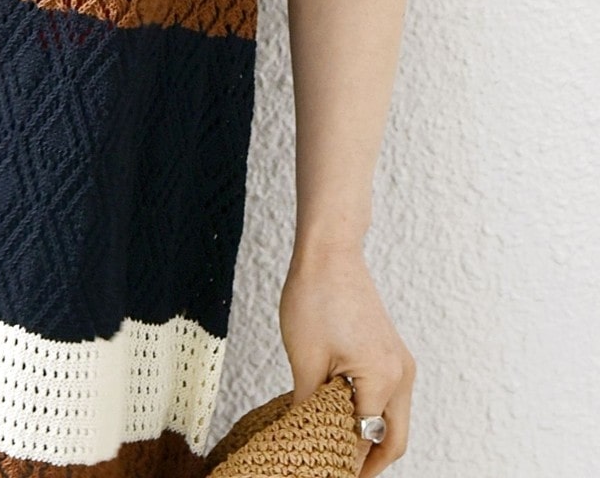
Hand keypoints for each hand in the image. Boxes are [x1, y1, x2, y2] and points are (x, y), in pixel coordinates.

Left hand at [278, 244, 414, 475]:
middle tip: (337, 473)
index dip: (344, 462)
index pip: (367, 440)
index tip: (320, 470)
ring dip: (370, 438)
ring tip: (334, 451)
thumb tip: (305, 438)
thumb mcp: (305, 359)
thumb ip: (310, 407)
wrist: (329, 251)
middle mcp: (401, 375)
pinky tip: (339, 417)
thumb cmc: (314, 297)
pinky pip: (387, 398)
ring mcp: (399, 363)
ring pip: (393, 420)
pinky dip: (370, 414)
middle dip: (369, 463)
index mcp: (383, 379)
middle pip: (394, 440)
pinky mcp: (390, 352)